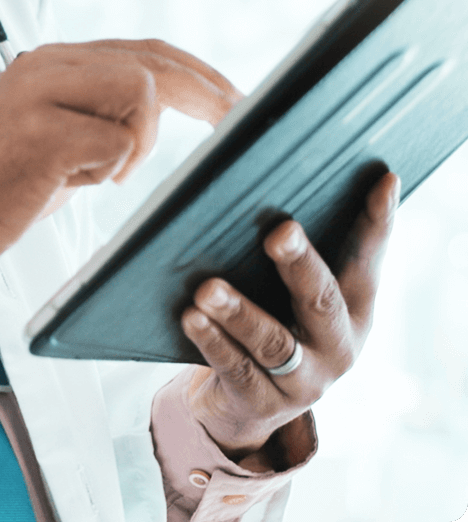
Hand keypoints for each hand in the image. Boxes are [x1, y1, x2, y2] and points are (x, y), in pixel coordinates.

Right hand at [0, 39, 239, 263]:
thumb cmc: (0, 182)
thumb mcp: (54, 130)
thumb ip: (97, 109)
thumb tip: (159, 110)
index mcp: (53, 61)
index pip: (142, 50)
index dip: (195, 71)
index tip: (231, 97)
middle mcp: (48, 64)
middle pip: (151, 61)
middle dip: (204, 92)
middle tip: (237, 118)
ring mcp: (43, 93)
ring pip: (141, 91)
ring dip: (140, 140)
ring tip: (103, 172)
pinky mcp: (43, 132)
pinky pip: (117, 141)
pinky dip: (109, 169)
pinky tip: (73, 182)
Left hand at [181, 171, 399, 464]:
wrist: (247, 401)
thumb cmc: (271, 316)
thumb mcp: (291, 287)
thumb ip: (291, 246)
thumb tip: (264, 172)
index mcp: (353, 307)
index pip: (368, 256)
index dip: (378, 220)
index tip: (382, 181)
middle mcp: (338, 344)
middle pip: (321, 299)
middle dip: (300, 264)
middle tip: (278, 232)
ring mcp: (305, 380)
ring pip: (273, 343)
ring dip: (239, 312)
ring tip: (208, 288)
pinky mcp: (264, 402)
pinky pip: (237, 370)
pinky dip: (213, 342)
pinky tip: (191, 317)